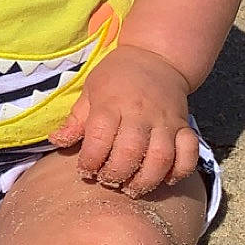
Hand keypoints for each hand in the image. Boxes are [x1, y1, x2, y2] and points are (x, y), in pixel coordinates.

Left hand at [48, 44, 199, 195]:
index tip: (85, 171)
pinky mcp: (184, 126)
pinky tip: (165, 179)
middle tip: (108, 181)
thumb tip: (56, 141)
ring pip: (161, 157)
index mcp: (112, 103)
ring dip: (146, 179)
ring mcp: (165, 120)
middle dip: (116, 174)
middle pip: (130, 152)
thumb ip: (76, 120)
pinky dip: (180, 170)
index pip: (100, 138)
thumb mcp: (91, 91)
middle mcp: (140, 113)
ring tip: (132, 188)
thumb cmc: (116, 77)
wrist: (156, 56)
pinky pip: (188, 152)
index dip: (90, 161)